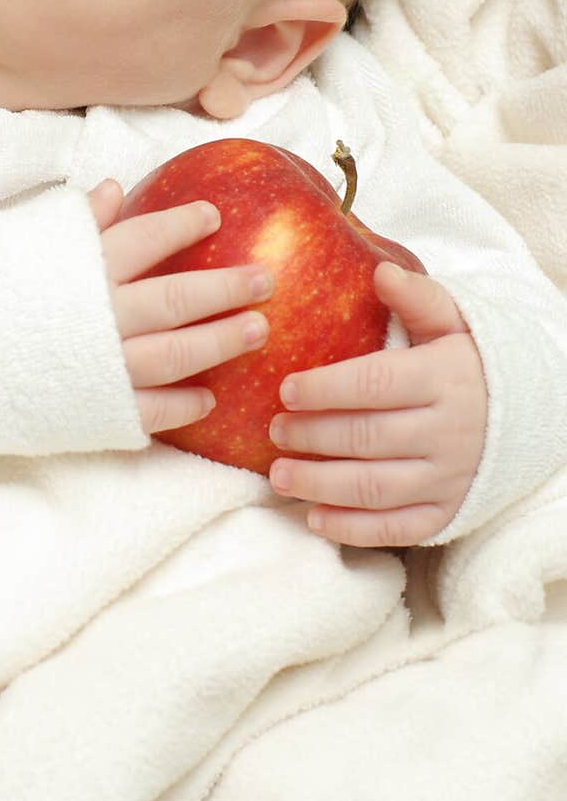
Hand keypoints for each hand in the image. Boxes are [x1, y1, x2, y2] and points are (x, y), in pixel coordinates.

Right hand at [87, 179, 273, 435]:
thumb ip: (78, 223)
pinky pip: (151, 410)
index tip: (214, 216)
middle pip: (178, 297)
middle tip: (264, 279)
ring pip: (177, 354)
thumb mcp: (27, 247)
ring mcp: (103, 366)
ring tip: (258, 330)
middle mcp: (101, 315)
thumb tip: (114, 186)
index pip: (146, 238)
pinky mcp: (97, 409)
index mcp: (84, 269)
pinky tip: (208, 397)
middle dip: (226, 287)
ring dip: (221, 342)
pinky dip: (183, 404)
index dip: (184, 224)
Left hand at [268, 262, 486, 547]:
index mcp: (444, 379)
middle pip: (368, 438)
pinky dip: (352, 529)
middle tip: (274, 430)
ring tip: (278, 475)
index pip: (376, 384)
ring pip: (376, 487)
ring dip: (320, 485)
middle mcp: (448, 432)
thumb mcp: (453, 323)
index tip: (286, 390)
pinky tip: (314, 518)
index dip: (326, 388)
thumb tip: (381, 271)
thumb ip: (417, 298)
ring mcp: (448, 477)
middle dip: (313, 436)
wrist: (525, 415)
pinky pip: (397, 529)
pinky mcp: (446, 513)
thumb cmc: (467, 363)